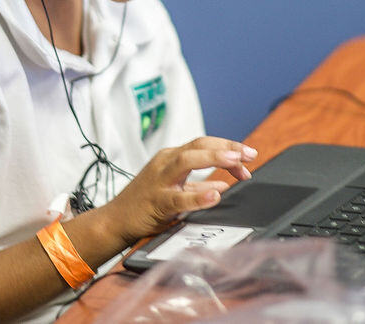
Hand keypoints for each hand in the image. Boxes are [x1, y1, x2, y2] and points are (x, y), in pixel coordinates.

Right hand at [99, 137, 256, 248]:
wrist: (115, 220)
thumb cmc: (145, 204)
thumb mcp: (175, 189)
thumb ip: (199, 187)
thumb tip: (224, 185)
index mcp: (172, 157)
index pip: (204, 144)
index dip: (228, 148)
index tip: (249, 157)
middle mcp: (165, 162)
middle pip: (199, 145)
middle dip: (227, 148)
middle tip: (250, 154)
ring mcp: (159, 180)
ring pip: (186, 160)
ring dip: (213, 158)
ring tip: (235, 163)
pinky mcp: (156, 201)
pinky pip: (178, 197)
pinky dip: (198, 196)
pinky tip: (215, 196)